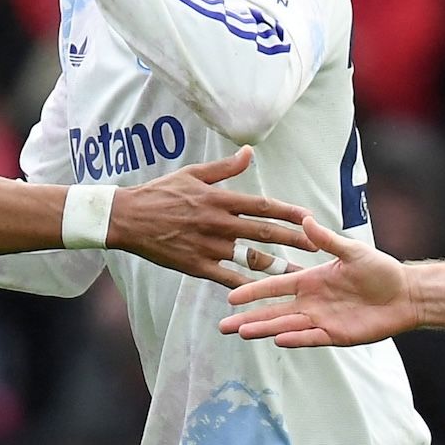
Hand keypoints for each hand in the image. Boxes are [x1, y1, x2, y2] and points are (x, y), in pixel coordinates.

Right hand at [106, 147, 313, 283]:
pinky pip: (226, 278)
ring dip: (276, 265)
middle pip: (264, 232)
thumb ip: (225, 168)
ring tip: (298, 273)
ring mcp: (208, 245)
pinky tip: (262, 292)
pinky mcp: (196, 265)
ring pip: (250, 258)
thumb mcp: (193, 174)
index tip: (310, 218)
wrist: (127, 218)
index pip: (264, 205)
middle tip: (317, 246)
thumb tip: (249, 152)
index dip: (289, 212)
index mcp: (220, 198)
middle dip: (294, 239)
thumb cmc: (160, 193)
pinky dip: (245, 285)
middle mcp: (219, 222)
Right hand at [219, 217, 416, 346]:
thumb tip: (305, 219)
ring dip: (265, 329)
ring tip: (242, 333)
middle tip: (223, 326)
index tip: (231, 297)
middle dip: (248, 317)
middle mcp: (312, 302)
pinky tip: (277, 339)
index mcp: (312, 280)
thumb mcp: (352, 251)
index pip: (276, 287)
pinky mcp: (336, 335)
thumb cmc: (381, 270)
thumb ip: (328, 240)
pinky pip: (311, 337)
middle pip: (274, 311)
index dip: (253, 291)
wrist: (404, 294)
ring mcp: (322, 320)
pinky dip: (296, 338)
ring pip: (287, 326)